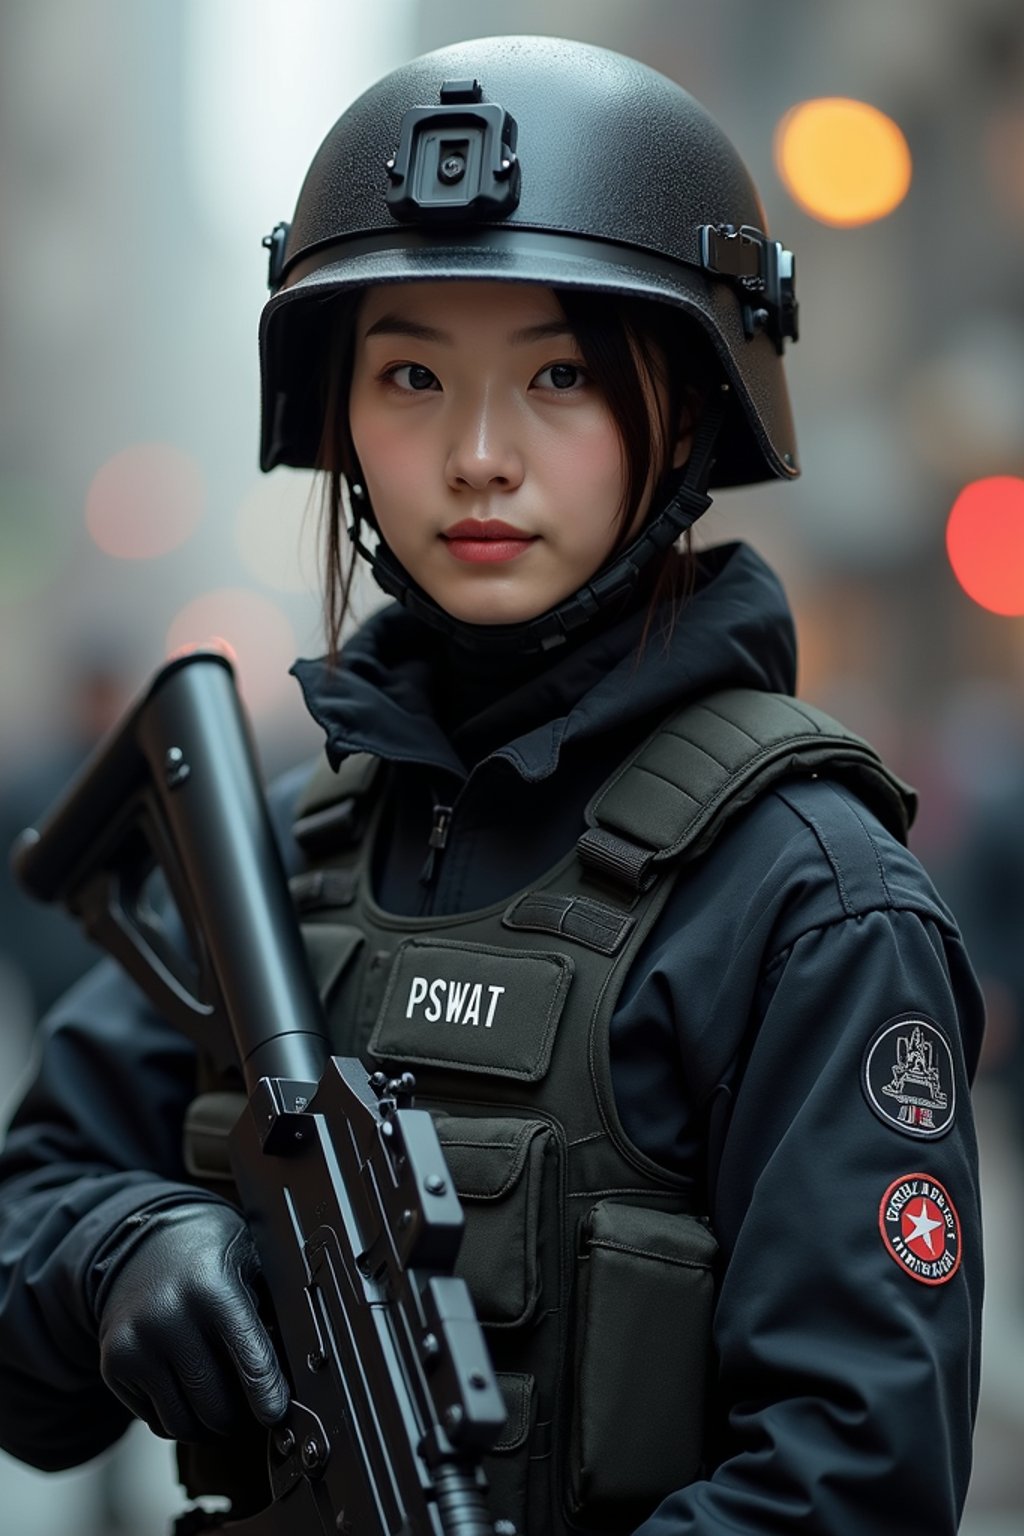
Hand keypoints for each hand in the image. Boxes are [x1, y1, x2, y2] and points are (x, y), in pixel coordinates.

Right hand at [90, 1200, 289, 1440]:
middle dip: (240, 1417)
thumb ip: (271, 1309)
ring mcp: (136, 1344)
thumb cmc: (208, 1254)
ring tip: (224, 1406)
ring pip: (183, 1423)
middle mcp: (168, 1317)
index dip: (267, 1395)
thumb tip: (296, 1367)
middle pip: (214, 1404)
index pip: (248, 1358)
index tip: (277, 1416)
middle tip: (253, 1409)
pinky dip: (180, 1417)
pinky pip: (156, 1420)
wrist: (142, 1242)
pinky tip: (191, 1391)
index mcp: (212, 1288)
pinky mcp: (115, 1365)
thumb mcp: (249, 1262)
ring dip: (210, 1426)